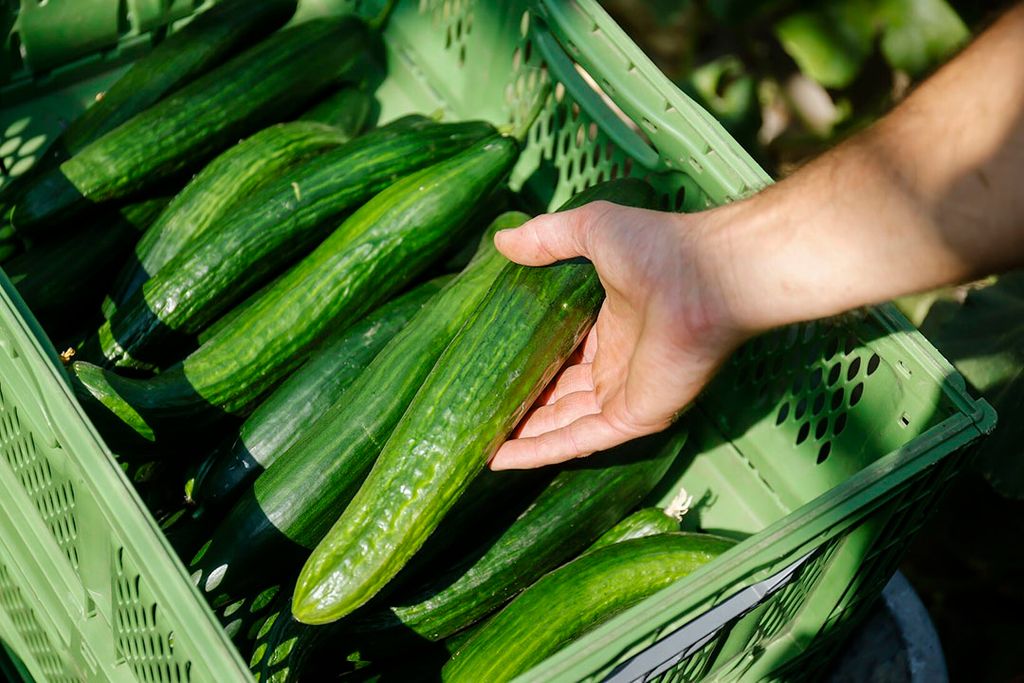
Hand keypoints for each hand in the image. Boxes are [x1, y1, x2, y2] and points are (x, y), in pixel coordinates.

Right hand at [489, 200, 752, 469]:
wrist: (704, 276)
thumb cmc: (659, 250)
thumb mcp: (592, 230)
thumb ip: (548, 237)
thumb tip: (500, 242)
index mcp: (610, 327)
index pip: (561, 354)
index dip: (526, 363)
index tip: (487, 368)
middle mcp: (616, 366)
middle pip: (557, 395)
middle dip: (518, 405)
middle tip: (473, 410)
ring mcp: (624, 395)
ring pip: (561, 424)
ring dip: (521, 435)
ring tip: (475, 441)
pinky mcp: (631, 418)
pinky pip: (577, 440)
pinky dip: (540, 451)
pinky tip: (501, 459)